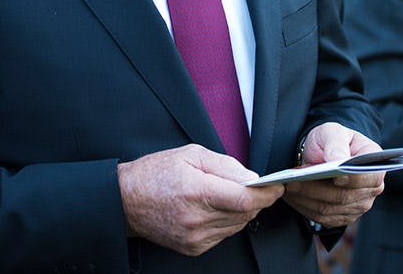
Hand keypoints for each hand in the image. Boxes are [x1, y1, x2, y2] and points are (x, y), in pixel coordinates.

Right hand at [117, 144, 282, 256]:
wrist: (125, 201)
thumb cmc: (155, 173)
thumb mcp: (190, 155)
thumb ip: (226, 165)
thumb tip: (252, 177)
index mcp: (197, 191)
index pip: (245, 198)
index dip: (266, 193)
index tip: (277, 186)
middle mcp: (197, 219)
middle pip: (245, 213)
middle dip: (255, 199)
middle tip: (253, 185)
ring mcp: (195, 237)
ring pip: (237, 225)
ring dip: (241, 211)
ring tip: (225, 194)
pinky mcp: (193, 248)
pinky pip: (223, 235)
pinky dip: (226, 221)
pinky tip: (212, 209)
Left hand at [282, 123, 384, 229]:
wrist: (321, 153)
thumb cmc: (330, 140)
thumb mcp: (332, 131)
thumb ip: (336, 142)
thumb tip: (338, 159)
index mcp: (375, 166)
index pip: (370, 178)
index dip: (353, 179)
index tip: (335, 176)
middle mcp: (371, 190)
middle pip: (344, 197)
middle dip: (316, 189)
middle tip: (292, 181)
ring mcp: (357, 207)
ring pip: (329, 209)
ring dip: (306, 199)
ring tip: (287, 186)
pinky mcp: (341, 217)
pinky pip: (322, 218)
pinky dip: (304, 207)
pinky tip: (291, 195)